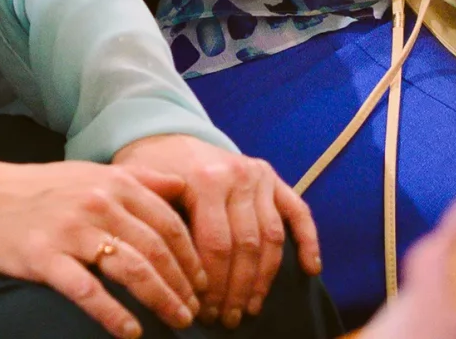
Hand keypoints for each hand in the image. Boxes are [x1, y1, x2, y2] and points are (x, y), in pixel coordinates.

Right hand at [0, 155, 205, 336]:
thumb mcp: (89, 172)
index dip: (193, 256)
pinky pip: (88, 291)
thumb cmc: (35, 188)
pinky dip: (114, 314)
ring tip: (177, 321)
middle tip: (196, 311)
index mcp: (113, 183)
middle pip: (157, 249)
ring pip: (132, 269)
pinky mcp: (44, 257)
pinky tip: (130, 333)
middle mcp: (98, 203)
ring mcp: (71, 230)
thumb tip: (181, 185)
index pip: (169, 223)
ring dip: (161, 300)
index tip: (203, 283)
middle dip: (184, 284)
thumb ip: (137, 178)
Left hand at [114, 135, 321, 328]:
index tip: (204, 314)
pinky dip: (309, 240)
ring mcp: (260, 176)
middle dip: (236, 289)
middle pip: (245, 246)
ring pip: (271, 237)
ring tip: (249, 309)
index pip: (216, 245)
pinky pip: (299, 211)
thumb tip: (163, 272)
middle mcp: (238, 176)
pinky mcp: (274, 178)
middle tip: (226, 319)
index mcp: (206, 180)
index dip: (213, 285)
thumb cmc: (151, 173)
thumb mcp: (144, 192)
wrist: (168, 136)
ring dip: (263, 279)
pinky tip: (311, 270)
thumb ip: (156, 224)